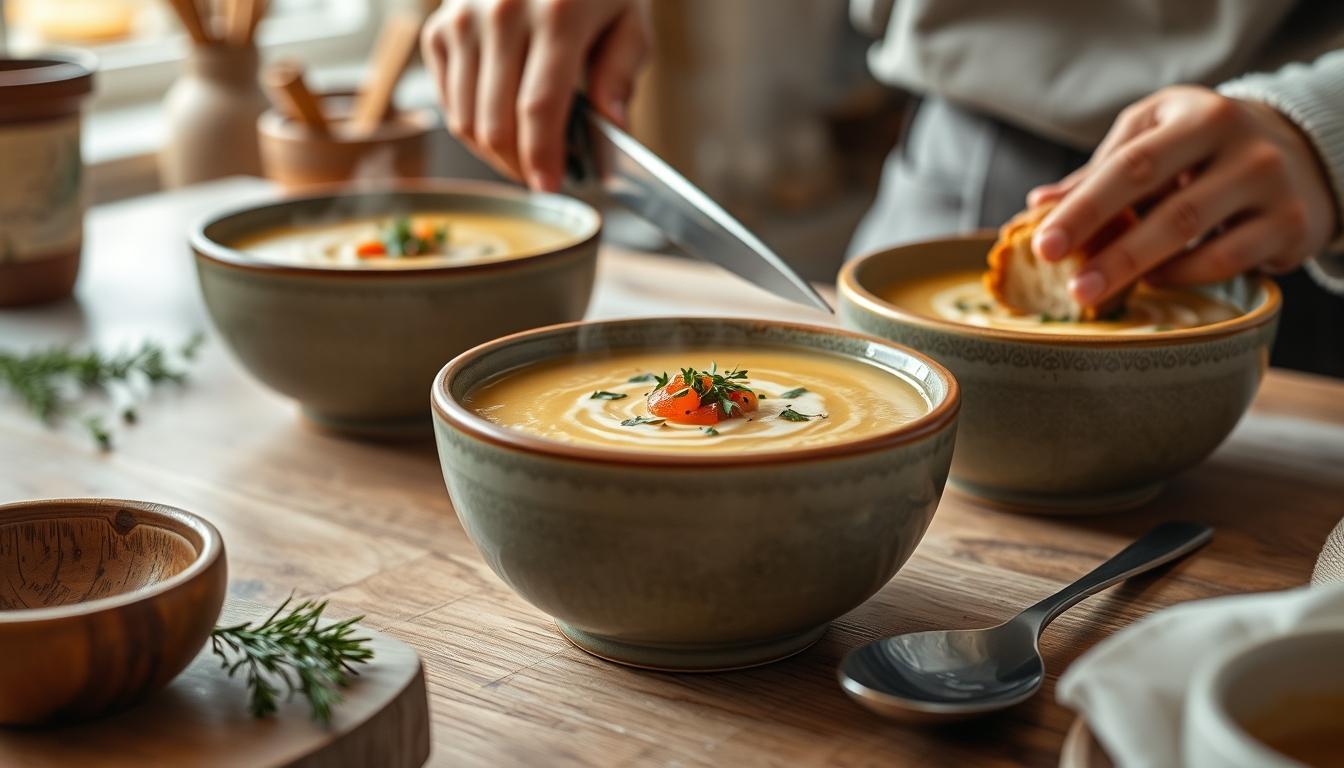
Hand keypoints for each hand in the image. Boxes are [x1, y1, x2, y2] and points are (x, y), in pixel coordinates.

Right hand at [421, 0, 649, 190]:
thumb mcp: (629, 19)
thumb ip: (621, 75)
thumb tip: (611, 129)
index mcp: (557, 13)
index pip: (539, 107)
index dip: (542, 156)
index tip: (550, 185)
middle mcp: (500, 13)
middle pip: (496, 123)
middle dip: (520, 166)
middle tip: (544, 175)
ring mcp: (462, 20)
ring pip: (465, 120)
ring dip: (494, 154)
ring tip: (526, 155)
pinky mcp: (439, 28)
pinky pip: (447, 101)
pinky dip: (473, 125)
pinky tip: (502, 124)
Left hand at [1028, 85, 1338, 305]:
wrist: (1299, 152)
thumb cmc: (1203, 146)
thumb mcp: (1154, 136)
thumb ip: (1101, 170)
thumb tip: (1038, 204)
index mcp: (1199, 115)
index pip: (1131, 166)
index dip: (1084, 208)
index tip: (1044, 245)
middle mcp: (1243, 145)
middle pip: (1169, 209)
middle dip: (1114, 254)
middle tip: (1074, 288)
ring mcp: (1272, 185)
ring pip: (1198, 239)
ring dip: (1142, 270)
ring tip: (1101, 287)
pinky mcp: (1290, 224)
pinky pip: (1227, 261)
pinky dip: (1182, 276)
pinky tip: (1153, 279)